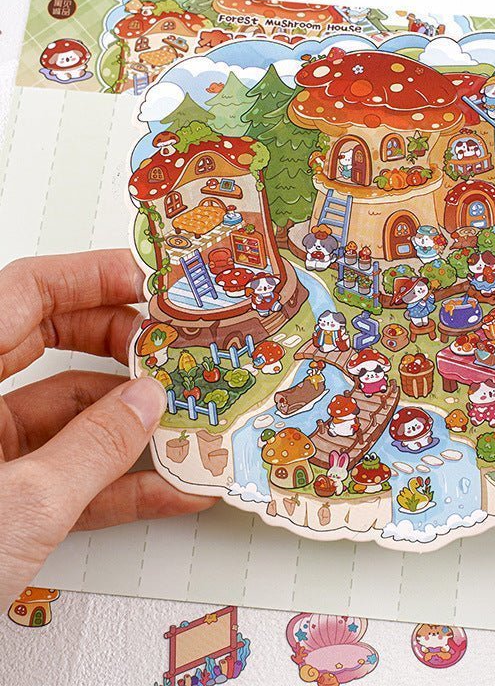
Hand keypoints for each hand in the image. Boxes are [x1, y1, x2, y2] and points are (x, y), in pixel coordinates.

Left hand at [0, 251, 215, 608]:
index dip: (91, 277)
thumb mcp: (18, 507)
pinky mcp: (3, 499)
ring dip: (130, 422)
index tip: (151, 281)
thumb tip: (146, 404)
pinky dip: (117, 483)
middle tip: (174, 349)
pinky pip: (66, 473)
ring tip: (187, 422)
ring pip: (66, 413)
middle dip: (122, 346)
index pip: (24, 294)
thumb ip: (91, 450)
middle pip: (49, 344)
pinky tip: (168, 488)